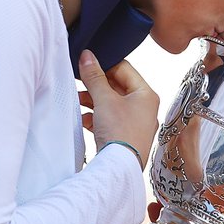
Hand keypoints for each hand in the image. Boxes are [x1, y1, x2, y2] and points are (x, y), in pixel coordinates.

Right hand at [77, 50, 158, 169]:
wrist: (119, 168)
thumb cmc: (119, 132)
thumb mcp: (104, 99)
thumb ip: (94, 76)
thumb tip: (87, 56)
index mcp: (146, 94)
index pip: (124, 69)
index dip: (104, 64)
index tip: (86, 63)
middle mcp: (145, 108)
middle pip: (117, 87)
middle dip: (96, 85)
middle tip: (78, 81)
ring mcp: (136, 123)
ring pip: (112, 104)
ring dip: (93, 101)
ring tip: (77, 100)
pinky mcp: (125, 136)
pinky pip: (110, 120)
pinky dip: (96, 117)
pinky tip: (83, 119)